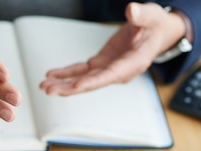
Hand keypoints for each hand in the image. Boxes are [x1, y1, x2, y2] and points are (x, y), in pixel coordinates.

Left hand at [39, 2, 186, 95]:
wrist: (156, 32)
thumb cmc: (155, 25)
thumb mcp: (152, 15)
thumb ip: (142, 14)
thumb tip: (132, 11)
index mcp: (134, 62)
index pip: (110, 75)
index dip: (92, 82)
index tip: (75, 87)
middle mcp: (119, 71)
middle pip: (92, 83)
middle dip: (70, 88)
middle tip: (49, 90)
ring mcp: (109, 69)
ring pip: (84, 80)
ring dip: (64, 84)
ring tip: (44, 86)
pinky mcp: (102, 63)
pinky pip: (81, 71)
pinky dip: (66, 73)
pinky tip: (51, 76)